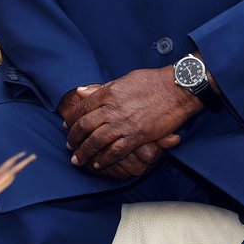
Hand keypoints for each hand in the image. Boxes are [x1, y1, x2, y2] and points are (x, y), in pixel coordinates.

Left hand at [65, 66, 200, 172]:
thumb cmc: (152, 81)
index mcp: (108, 93)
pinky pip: (115, 151)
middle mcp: (112, 109)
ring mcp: (124, 123)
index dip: (72, 119)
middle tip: (69, 145)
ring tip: (77, 160)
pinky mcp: (137, 136)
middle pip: (85, 126)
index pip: (83, 108)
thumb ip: (101, 88)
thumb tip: (81, 91)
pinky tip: (98, 164)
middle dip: (74, 138)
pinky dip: (104, 159)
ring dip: (85, 152)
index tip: (66, 126)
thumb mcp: (123, 79)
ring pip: (96, 141)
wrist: (177, 88)